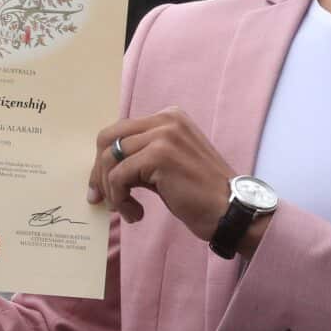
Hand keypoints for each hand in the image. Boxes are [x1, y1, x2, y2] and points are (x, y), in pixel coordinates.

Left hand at [88, 107, 234, 242]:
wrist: (231, 210)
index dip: (104, 161)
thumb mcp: (168, 164)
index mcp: (169, 117)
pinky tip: (137, 214)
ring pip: (110, 159)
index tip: (102, 189)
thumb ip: (142, 157)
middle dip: (98, 172)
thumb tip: (103, 168)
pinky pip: (119, 177)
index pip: (119, 131)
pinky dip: (120, 199)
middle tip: (101, 199)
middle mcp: (166, 119)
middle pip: (107, 139)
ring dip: (112, 191)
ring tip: (128, 210)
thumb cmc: (201, 194)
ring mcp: (163, 134)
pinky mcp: (160, 155)